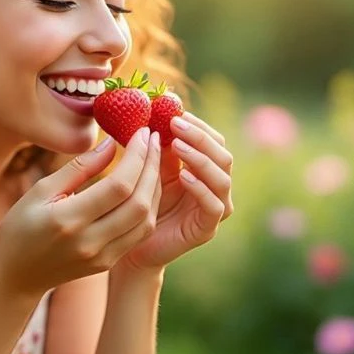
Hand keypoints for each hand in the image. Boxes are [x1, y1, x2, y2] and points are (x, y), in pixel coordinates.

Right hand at [0, 127, 160, 297]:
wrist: (16, 275)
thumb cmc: (20, 226)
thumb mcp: (41, 190)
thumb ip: (78, 168)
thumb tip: (111, 143)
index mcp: (68, 220)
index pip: (118, 186)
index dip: (136, 156)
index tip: (142, 132)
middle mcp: (90, 242)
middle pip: (138, 203)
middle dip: (152, 167)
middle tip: (154, 139)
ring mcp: (102, 257)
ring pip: (145, 220)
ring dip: (155, 186)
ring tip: (153, 158)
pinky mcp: (108, 263)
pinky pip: (139, 233)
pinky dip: (149, 206)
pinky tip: (146, 184)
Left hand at [115, 111, 233, 272]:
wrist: (130, 242)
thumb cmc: (140, 201)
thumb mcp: (151, 168)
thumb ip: (160, 146)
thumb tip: (156, 111)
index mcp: (205, 169)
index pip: (214, 141)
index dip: (199, 125)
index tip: (175, 112)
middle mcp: (215, 187)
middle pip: (223, 156)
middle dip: (200, 137)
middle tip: (176, 124)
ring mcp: (215, 209)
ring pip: (222, 178)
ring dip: (200, 158)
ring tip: (178, 145)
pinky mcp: (207, 229)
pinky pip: (213, 206)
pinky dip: (200, 188)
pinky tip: (183, 176)